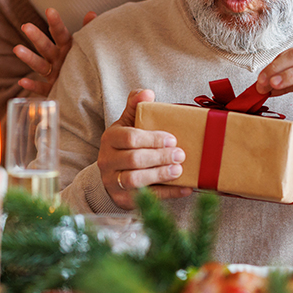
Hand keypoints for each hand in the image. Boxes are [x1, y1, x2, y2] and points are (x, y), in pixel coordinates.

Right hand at [15, 8, 96, 95]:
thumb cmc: (85, 62)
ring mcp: (53, 74)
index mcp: (66, 47)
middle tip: (26, 26)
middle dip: (36, 37)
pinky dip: (32, 86)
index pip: (60, 33)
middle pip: (45, 46)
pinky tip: (22, 82)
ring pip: (40, 65)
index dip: (55, 22)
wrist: (87, 87)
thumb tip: (92, 14)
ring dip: (28, 58)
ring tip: (17, 49)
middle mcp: (57, 58)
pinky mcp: (52, 89)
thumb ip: (88, 31)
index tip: (50, 10)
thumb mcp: (87, 46)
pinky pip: (41, 88)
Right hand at [98, 89, 191, 209]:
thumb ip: (136, 106)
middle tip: (180, 154)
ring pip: (135, 180)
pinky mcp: (121, 200)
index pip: (129, 138)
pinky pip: (145, 197)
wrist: (112, 174)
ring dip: (160, 175)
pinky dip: (168, 194)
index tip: (172, 139)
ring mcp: (112, 182)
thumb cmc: (125, 145)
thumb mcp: (127, 123)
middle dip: (160, 157)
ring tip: (179, 170)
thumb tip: (147, 92)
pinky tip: (185, 188)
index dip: (152, 139)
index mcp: (110, 139)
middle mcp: (107, 160)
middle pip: (134, 159)